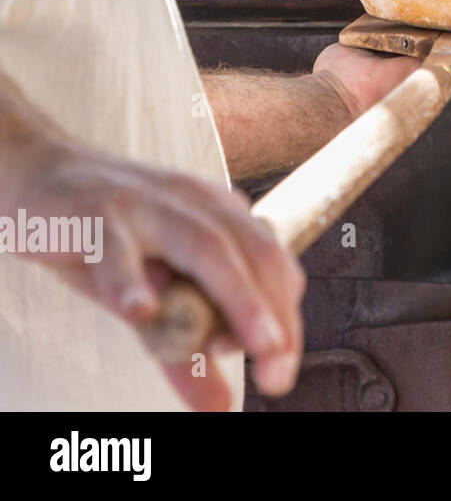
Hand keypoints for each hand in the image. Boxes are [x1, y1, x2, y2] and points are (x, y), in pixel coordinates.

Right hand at [2, 135, 304, 410]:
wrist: (35, 171)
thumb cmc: (105, 238)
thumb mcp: (150, 291)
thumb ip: (185, 346)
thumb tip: (219, 407)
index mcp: (221, 216)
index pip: (274, 264)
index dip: (286, 317)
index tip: (283, 368)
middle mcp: (196, 205)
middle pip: (252, 254)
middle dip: (272, 314)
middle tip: (277, 371)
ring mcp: (148, 207)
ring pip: (203, 246)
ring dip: (231, 296)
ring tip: (239, 347)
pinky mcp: (95, 216)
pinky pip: (117, 249)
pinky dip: (131, 280)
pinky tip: (142, 311)